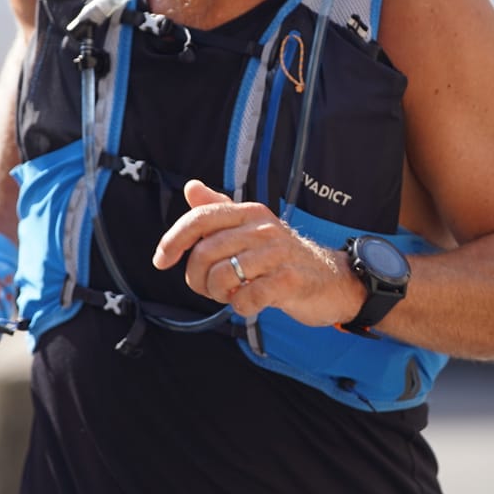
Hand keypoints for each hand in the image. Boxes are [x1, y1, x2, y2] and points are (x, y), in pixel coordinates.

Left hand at [152, 180, 363, 326]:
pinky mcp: (290, 280)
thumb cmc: (283, 258)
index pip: (200, 219)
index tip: (161, 261)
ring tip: (232, 294)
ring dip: (218, 294)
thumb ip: (220, 210)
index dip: (173, 240)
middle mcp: (263, 228)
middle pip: (205, 252)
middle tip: (209, 288)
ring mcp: (278, 254)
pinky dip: (240, 306)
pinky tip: (250, 303)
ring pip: (222, 276)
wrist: (332, 280)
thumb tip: (191, 187)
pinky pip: (246, 297)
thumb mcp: (252, 230)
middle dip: (197, 278)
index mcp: (250, 213)